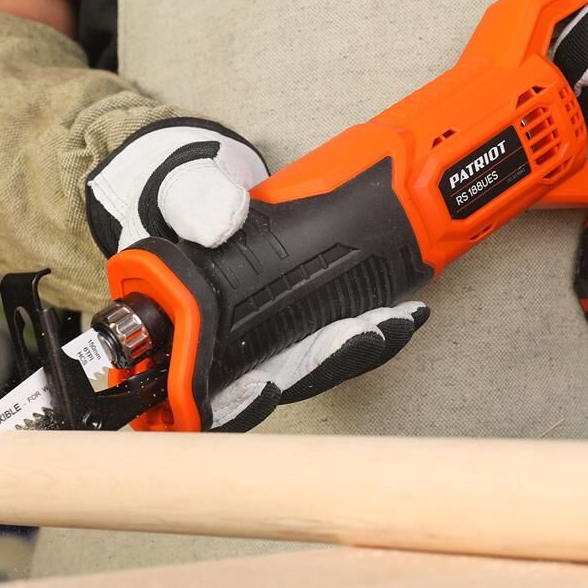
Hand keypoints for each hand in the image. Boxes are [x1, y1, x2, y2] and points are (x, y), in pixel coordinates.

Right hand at [87, 117, 429, 430]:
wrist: (209, 185)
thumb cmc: (185, 198)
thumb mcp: (180, 190)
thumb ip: (195, 202)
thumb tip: (222, 225)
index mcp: (193, 330)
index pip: (209, 389)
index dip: (237, 401)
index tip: (266, 386)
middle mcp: (239, 343)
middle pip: (281, 378)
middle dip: (328, 362)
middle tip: (365, 335)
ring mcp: (279, 332)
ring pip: (320, 361)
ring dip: (362, 348)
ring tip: (396, 321)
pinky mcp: (310, 313)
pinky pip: (343, 331)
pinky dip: (377, 327)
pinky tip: (408, 311)